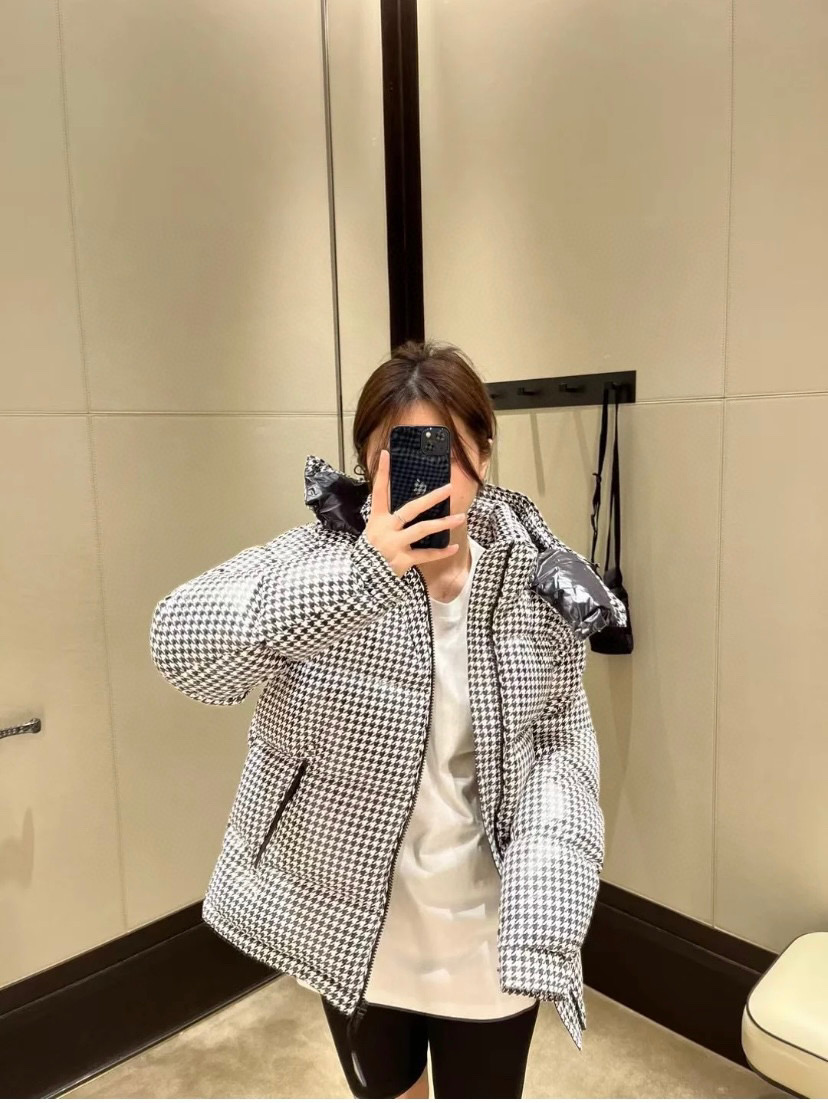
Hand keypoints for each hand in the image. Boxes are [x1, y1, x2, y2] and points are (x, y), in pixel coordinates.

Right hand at [363, 448, 465, 578]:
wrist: (361, 579)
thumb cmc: (370, 554)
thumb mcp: (373, 533)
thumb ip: (387, 521)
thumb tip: (406, 509)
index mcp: (377, 519)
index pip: (379, 491)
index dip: (382, 473)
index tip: (387, 454)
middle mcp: (386, 529)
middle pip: (411, 509)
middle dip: (431, 498)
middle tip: (448, 488)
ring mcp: (394, 544)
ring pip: (423, 530)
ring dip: (443, 523)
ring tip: (460, 517)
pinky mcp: (403, 560)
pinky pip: (426, 555)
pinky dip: (441, 552)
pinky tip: (454, 547)